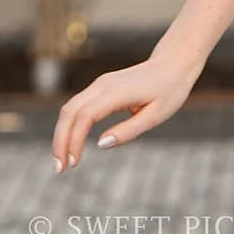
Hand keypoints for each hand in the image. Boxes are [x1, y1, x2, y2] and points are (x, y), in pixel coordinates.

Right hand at [51, 52, 201, 170]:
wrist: (173, 63)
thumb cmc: (169, 91)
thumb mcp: (156, 116)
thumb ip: (128, 130)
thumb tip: (100, 144)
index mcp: (117, 92)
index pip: (85, 116)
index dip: (74, 140)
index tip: (73, 165)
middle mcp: (103, 84)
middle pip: (69, 111)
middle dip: (60, 140)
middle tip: (59, 170)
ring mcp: (100, 83)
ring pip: (70, 107)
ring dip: (62, 134)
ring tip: (63, 162)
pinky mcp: (100, 87)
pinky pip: (78, 106)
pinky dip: (69, 126)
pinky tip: (71, 145)